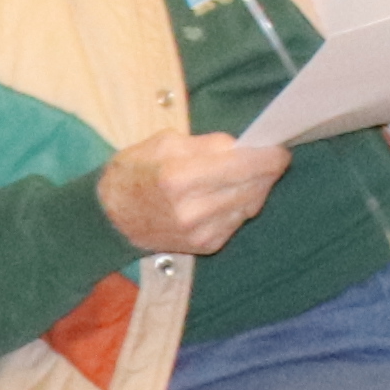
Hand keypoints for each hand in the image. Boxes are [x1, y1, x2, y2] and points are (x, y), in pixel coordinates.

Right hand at [95, 124, 293, 256]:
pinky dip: (242, 204)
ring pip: (251, 204)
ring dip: (257, 187)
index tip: (280, 147)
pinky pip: (239, 220)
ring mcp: (201, 232)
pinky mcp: (206, 246)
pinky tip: (230, 194)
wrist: (109, 218)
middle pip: (253, 186)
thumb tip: (243, 147)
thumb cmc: (136, 171)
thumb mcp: (165, 143)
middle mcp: (193, 209)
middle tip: (272, 157)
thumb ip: (208, 144)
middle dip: (267, 170)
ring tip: (250, 173)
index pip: (243, 166)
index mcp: (180, 177)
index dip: (269, 156)